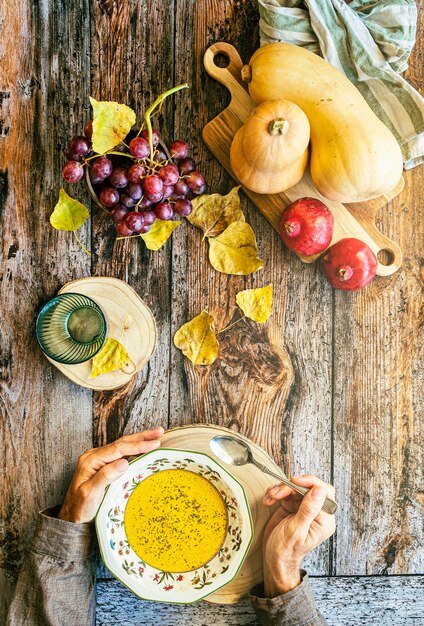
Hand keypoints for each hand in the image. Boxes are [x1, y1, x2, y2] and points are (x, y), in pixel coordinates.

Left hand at [58, 427, 164, 522]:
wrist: (71, 519)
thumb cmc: (79, 509)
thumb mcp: (90, 494)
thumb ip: (105, 476)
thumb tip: (124, 462)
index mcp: (91, 460)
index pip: (119, 449)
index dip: (138, 445)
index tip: (154, 443)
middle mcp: (94, 456)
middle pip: (122, 443)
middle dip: (142, 436)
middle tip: (159, 431)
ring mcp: (98, 460)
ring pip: (122, 446)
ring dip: (139, 440)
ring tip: (155, 435)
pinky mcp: (102, 466)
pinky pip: (120, 453)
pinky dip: (133, 448)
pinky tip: (142, 447)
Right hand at [262, 475, 335, 596]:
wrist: (274, 559)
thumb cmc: (286, 551)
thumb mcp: (296, 530)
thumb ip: (308, 510)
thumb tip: (319, 490)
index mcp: (324, 520)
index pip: (324, 492)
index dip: (310, 483)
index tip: (295, 481)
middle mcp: (316, 513)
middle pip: (309, 487)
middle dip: (292, 486)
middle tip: (279, 492)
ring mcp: (304, 508)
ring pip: (296, 488)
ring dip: (281, 489)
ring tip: (271, 497)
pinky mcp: (293, 506)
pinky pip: (286, 492)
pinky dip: (276, 493)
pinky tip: (269, 500)